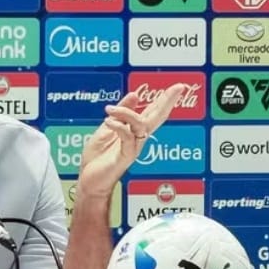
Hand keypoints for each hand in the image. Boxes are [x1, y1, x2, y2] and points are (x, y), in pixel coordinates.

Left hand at [76, 83, 188, 199]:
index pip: (153, 112)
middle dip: (167, 102)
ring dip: (126, 113)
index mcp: (134, 131)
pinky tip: (109, 122)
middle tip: (178, 88)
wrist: (89, 181)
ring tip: (110, 110)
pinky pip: (128, 139)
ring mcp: (133, 148)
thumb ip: (121, 113)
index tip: (178, 87)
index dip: (165, 99)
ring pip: (141, 125)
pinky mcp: (125, 157)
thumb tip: (135, 95)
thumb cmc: (98, 158)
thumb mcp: (107, 128)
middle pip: (157, 118)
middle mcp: (138, 139)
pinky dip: (119, 127)